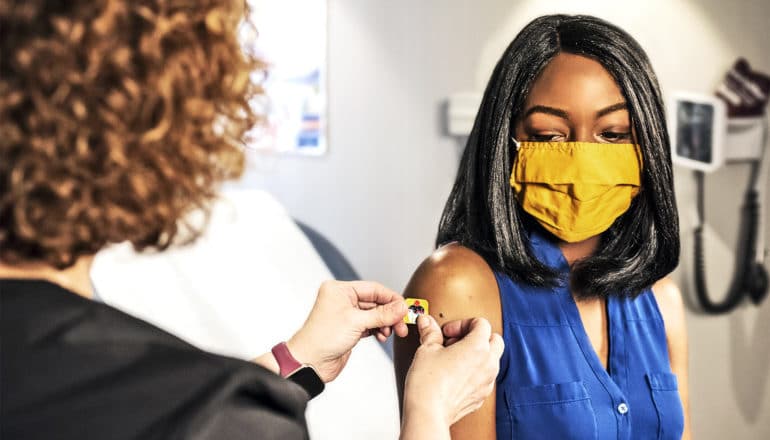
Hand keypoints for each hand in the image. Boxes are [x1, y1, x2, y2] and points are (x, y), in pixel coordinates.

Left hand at [287, 280, 407, 382]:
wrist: (310, 362)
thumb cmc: (322, 338)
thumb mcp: (357, 322)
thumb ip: (382, 314)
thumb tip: (401, 307)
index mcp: (340, 290)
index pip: (373, 289)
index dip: (391, 299)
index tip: (404, 308)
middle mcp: (342, 300)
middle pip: (375, 302)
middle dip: (390, 314)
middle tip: (401, 325)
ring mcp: (346, 315)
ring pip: (374, 315)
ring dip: (385, 323)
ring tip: (392, 332)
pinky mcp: (350, 329)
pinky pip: (370, 325)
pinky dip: (378, 330)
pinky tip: (382, 336)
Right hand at [401, 315, 503, 434]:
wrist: (428, 412)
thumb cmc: (428, 383)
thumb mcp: (427, 349)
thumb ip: (430, 332)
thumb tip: (427, 323)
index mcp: (478, 347)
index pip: (481, 323)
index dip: (462, 323)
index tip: (448, 332)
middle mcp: (488, 364)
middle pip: (495, 339)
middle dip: (477, 337)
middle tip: (456, 341)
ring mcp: (487, 382)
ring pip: (492, 359)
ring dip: (478, 354)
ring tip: (454, 358)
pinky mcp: (482, 396)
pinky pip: (485, 377)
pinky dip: (475, 372)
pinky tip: (455, 375)